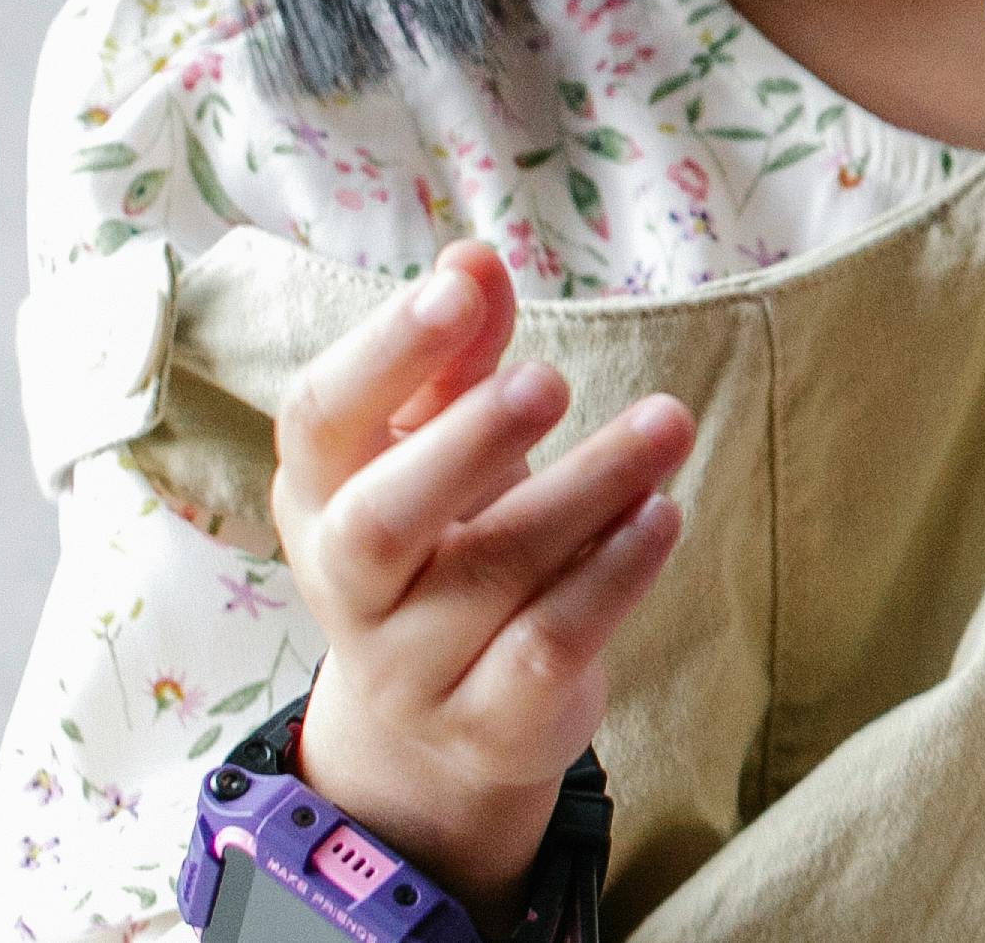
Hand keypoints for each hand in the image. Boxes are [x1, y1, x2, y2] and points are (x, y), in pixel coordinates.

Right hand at [270, 239, 693, 921]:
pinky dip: (611, 579)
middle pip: (378, 522)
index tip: (459, 289)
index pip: (318, 421)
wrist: (443, 728)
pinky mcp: (488, 725)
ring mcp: (410, 668)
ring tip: (666, 425)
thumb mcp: (435, 448)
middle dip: (467, 444)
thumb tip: (473, 257)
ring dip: (585, 493)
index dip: (381, 353)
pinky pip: (546, 649)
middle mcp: (347, 588)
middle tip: (551, 379)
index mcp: (320, 496)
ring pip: (487, 579)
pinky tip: (663, 515)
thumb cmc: (443, 543)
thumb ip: (455, 357)